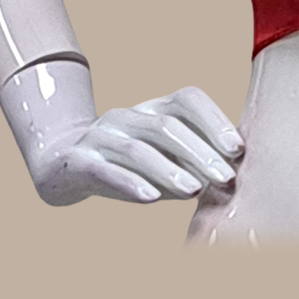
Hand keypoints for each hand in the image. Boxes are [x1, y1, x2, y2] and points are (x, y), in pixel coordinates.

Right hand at [31, 85, 244, 206]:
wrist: (60, 166)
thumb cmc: (127, 166)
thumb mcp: (161, 159)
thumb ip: (191, 164)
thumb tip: (230, 179)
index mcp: (152, 109)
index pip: (187, 100)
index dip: (215, 121)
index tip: (238, 149)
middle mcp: (127, 116)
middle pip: (166, 126)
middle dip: (200, 152)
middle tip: (226, 177)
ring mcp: (99, 136)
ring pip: (137, 149)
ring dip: (170, 170)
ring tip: (195, 190)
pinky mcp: (77, 161)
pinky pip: (105, 170)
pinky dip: (130, 183)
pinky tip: (152, 199)